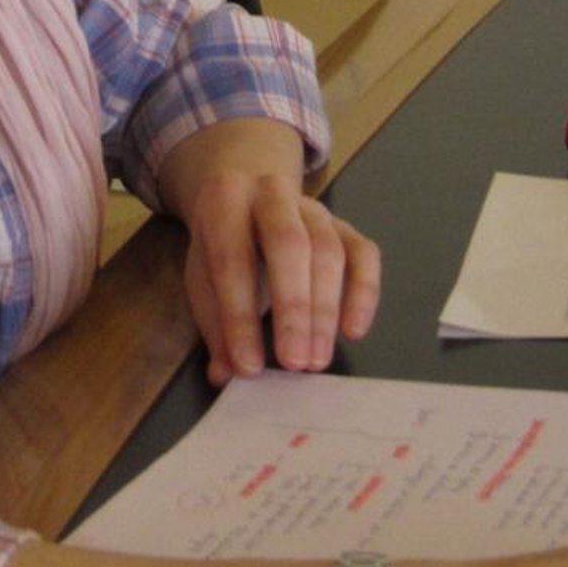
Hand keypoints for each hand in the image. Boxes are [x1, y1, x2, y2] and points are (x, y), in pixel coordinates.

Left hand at [155, 118, 379, 385]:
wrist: (248, 195)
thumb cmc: (223, 245)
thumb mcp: (203, 276)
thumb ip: (215, 323)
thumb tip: (224, 373)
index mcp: (224, 201)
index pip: (232, 260)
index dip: (239, 316)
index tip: (249, 366)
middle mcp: (271, 193)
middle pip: (288, 244)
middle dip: (293, 309)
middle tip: (295, 363)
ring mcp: (312, 206)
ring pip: (328, 250)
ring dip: (324, 311)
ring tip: (316, 360)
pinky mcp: (343, 223)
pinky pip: (363, 253)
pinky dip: (364, 292)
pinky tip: (353, 331)